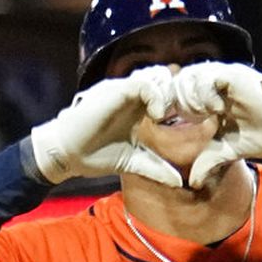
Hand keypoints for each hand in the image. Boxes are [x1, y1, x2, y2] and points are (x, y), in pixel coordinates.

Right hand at [30, 65, 182, 186]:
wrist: (69, 155)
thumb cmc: (96, 154)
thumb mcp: (133, 162)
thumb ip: (155, 167)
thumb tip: (177, 182)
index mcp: (137, 109)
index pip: (163, 95)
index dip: (178, 101)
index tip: (193, 116)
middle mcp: (131, 98)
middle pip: (162, 81)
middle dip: (177, 94)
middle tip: (188, 111)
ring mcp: (123, 93)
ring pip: (154, 79)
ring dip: (166, 96)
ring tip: (166, 117)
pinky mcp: (115, 92)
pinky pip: (142, 85)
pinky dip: (154, 97)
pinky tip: (156, 117)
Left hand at [172, 62, 261, 187]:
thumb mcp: (230, 150)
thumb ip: (210, 159)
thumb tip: (192, 182)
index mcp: (213, 99)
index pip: (181, 93)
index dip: (171, 104)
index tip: (171, 121)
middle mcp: (217, 85)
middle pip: (181, 80)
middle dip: (176, 99)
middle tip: (186, 118)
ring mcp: (226, 79)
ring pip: (192, 74)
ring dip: (191, 95)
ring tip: (201, 113)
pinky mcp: (236, 75)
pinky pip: (210, 75)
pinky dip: (207, 91)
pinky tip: (216, 108)